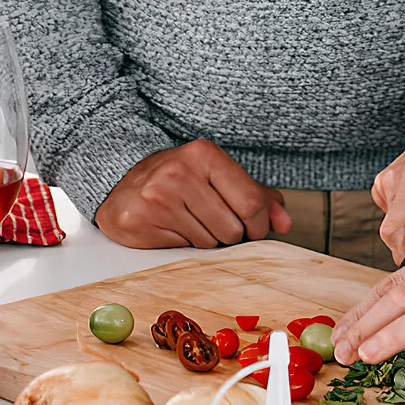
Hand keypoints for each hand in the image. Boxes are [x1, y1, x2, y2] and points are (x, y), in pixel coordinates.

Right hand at [95, 139, 290, 248]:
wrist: (119, 180)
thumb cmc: (176, 180)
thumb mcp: (215, 176)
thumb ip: (255, 196)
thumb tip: (284, 223)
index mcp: (204, 154)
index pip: (251, 202)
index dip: (258, 224)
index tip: (252, 227)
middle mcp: (180, 172)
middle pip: (233, 229)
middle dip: (228, 232)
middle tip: (209, 218)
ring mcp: (158, 197)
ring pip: (209, 243)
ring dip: (205, 239)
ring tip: (187, 219)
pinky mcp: (141, 221)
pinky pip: (183, 250)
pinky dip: (182, 244)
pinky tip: (169, 226)